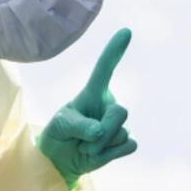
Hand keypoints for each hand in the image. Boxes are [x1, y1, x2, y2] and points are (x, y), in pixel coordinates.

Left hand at [38, 28, 137, 187]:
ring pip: (122, 133)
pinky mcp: (124, 141)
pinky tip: (99, 153)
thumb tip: (100, 132)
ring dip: (101, 146)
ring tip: (86, 146)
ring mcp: (118, 123)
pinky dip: (111, 154)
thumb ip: (79, 126)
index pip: (105, 69)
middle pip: (120, 113)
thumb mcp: (62, 126)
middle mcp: (108, 104)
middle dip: (104, 130)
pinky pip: (129, 145)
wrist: (61, 158)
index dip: (114, 51)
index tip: (126, 32)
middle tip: (86, 140)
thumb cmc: (60, 133)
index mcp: (93, 93)